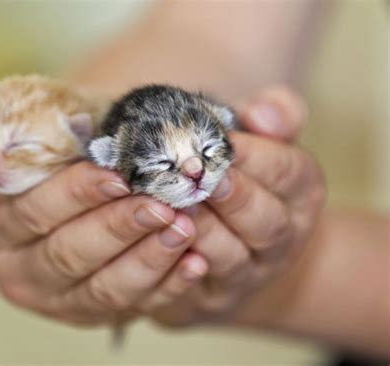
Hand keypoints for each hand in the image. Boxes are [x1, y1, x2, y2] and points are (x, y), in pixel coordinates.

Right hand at [0, 111, 199, 324]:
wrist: (45, 190)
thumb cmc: (34, 153)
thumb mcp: (6, 132)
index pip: (31, 211)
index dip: (73, 195)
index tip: (116, 177)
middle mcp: (11, 265)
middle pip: (67, 253)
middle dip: (118, 228)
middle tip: (163, 205)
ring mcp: (50, 294)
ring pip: (99, 287)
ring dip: (146, 260)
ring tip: (184, 229)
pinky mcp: (84, 308)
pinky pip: (125, 304)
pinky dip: (163, 286)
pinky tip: (194, 262)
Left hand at [136, 86, 324, 326]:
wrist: (244, 247)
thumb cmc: (249, 180)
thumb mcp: (268, 143)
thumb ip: (275, 116)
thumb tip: (262, 113)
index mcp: (300, 195)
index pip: (288, 172)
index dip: (256, 155)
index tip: (222, 139)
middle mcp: (282, 239)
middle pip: (266, 221)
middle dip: (233, 196)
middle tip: (198, 174)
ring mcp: (249, 274)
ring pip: (230, 257)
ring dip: (200, 229)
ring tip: (171, 203)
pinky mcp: (214, 297)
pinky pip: (196, 288)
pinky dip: (177, 267)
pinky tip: (157, 241)